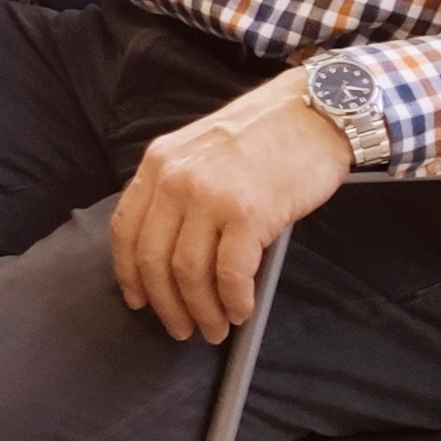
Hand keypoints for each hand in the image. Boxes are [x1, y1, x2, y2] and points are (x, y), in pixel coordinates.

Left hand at [109, 70, 354, 342]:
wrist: (314, 111)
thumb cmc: (265, 134)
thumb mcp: (201, 149)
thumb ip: (178, 188)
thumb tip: (169, 250)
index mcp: (158, 163)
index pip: (126, 229)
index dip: (129, 273)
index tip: (138, 300)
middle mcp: (176, 179)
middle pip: (153, 258)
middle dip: (165, 304)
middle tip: (180, 329)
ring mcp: (210, 195)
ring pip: (188, 273)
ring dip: (201, 310)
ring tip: (213, 328)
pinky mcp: (249, 213)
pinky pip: (230, 273)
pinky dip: (233, 300)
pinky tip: (240, 310)